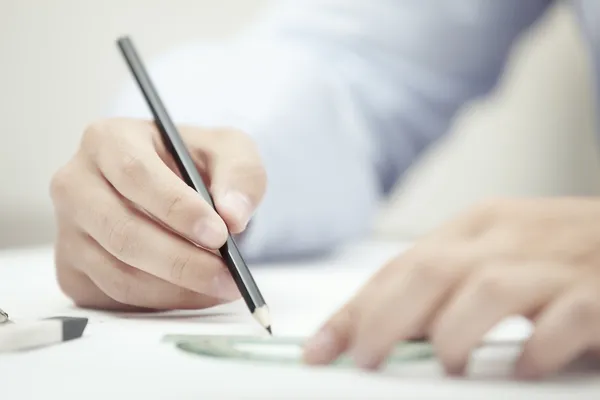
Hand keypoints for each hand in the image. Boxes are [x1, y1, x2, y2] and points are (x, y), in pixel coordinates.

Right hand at [50, 118, 265, 310]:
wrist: (176, 186)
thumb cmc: (197, 162)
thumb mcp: (230, 150)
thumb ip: (240, 175)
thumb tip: (233, 216)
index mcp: (108, 140)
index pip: (135, 174)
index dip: (177, 209)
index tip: (219, 234)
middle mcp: (76, 184)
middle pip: (122, 232)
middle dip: (182, 261)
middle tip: (227, 275)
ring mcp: (68, 230)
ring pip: (119, 273)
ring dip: (177, 289)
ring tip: (222, 286)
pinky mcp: (72, 269)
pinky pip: (115, 297)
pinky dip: (163, 301)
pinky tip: (197, 292)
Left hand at [303, 198, 599, 378]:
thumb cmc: (557, 252)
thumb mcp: (493, 254)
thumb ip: (444, 286)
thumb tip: (382, 331)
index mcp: (476, 226)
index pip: (399, 267)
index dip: (355, 309)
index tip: (321, 348)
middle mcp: (510, 237)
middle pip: (429, 273)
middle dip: (384, 321)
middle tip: (365, 361)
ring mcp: (556, 262)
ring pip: (486, 290)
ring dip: (453, 335)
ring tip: (447, 364)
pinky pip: (562, 320)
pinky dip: (533, 349)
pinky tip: (522, 366)